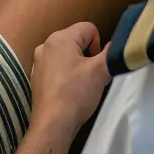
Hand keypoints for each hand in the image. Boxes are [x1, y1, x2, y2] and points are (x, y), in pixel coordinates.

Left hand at [29, 22, 109, 143]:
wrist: (53, 125)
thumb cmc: (76, 94)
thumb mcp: (100, 71)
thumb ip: (111, 54)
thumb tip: (117, 45)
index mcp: (60, 38)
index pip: (89, 28)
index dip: (99, 46)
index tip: (98, 66)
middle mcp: (45, 45)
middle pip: (77, 41)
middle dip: (88, 56)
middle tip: (92, 77)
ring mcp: (38, 62)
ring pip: (67, 55)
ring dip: (77, 66)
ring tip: (81, 86)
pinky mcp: (36, 78)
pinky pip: (57, 68)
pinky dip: (66, 76)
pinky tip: (69, 92)